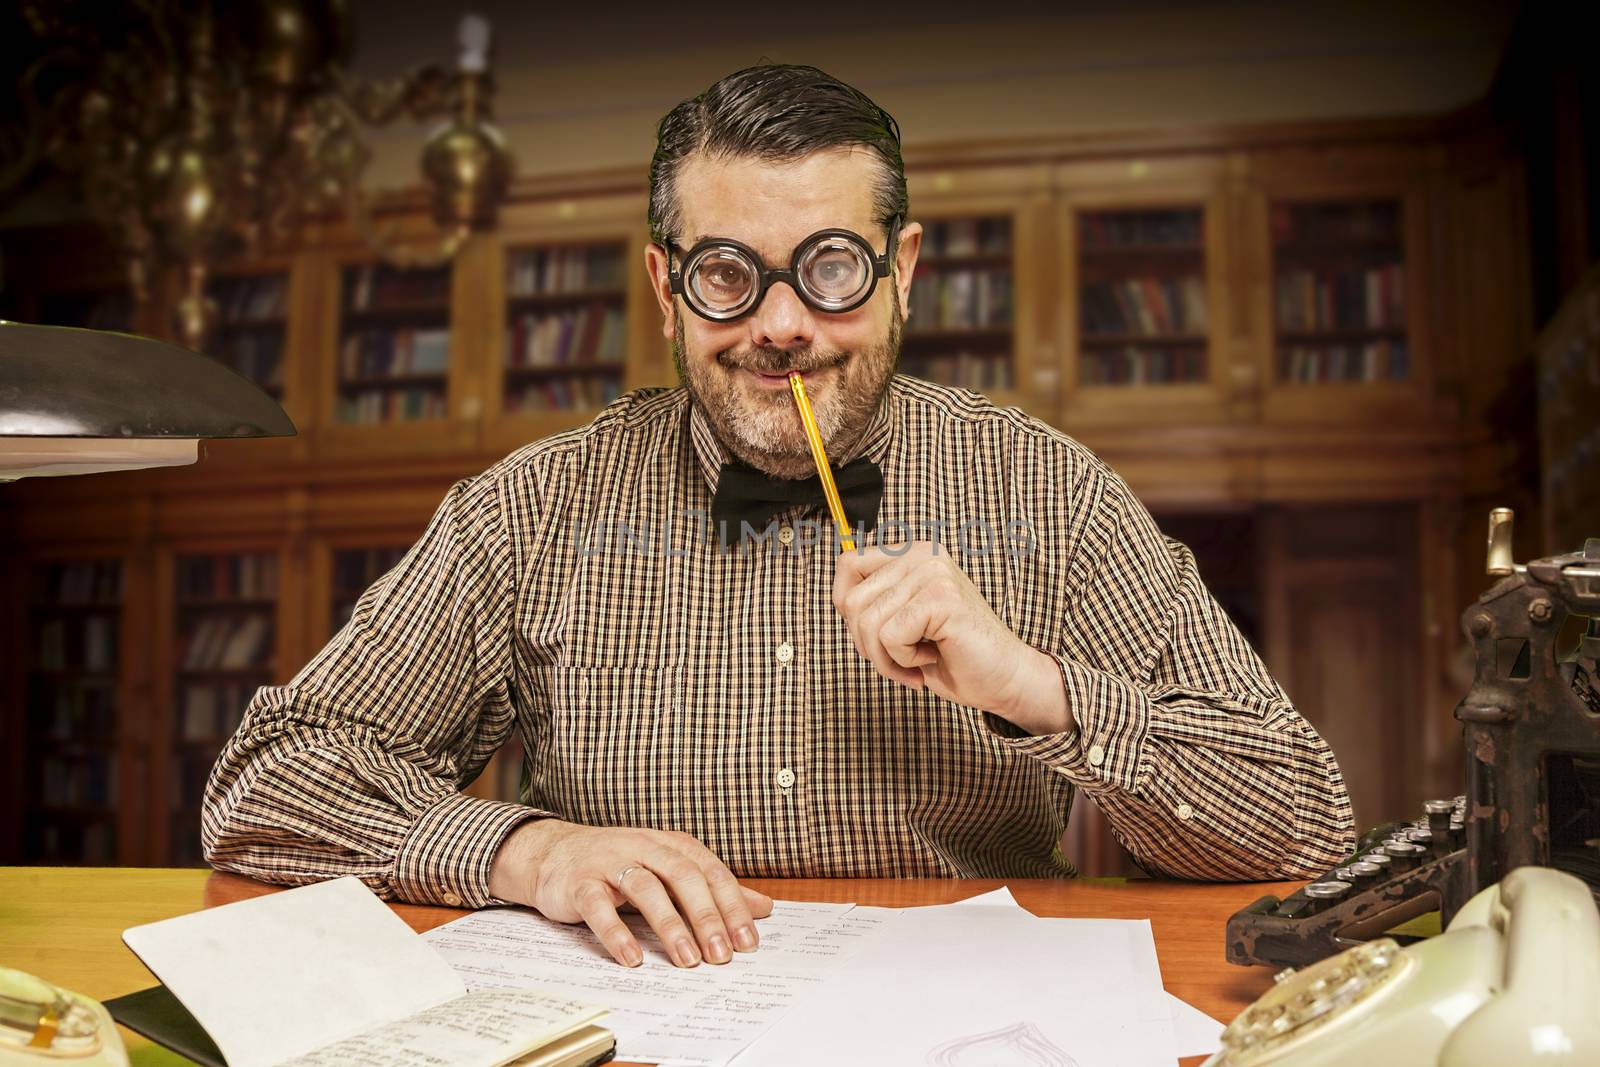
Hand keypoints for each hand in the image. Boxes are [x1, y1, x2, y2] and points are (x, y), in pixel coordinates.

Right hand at [488, 819, 773, 967]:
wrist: (554, 853)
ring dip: (670, 926)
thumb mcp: (670, 872)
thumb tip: (765, 908)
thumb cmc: (621, 865)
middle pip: (683, 876)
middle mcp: (644, 846)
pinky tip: (633, 959)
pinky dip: (616, 933)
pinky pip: (599, 906)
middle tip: (723, 955)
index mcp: (672, 845)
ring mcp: (611, 862)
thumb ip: (714, 891)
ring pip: (645, 888)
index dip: (732, 906)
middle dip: (707, 917)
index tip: (748, 942)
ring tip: (688, 961)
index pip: (710, 872)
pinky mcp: (580, 882)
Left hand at [833, 541, 1071, 735]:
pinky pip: (889, 636)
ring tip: (918, 661)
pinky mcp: (941, 598)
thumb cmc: (952, 655)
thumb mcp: (902, 620)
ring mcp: (933, 572)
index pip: (846, 564)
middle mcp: (922, 554)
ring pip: (866, 622)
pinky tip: (932, 656)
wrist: (1003, 679)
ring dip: (887, 658)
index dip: (848, 608)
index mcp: (911, 553)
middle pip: (850, 601)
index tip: (878, 635)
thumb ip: (874, 601)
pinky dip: (904, 660)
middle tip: (903, 658)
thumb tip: (840, 598)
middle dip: (867, 644)